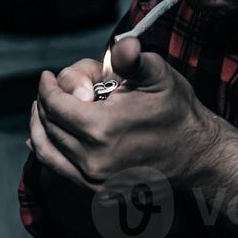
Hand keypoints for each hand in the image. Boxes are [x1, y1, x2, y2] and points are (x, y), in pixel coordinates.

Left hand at [29, 37, 218, 187]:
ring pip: (48, 150)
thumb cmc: (176, 110)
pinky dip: (48, 151)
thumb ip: (132, 59)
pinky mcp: (97, 192)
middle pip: (49, 125)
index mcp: (102, 128)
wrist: (197, 154)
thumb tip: (122, 45)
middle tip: (50, 89)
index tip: (47, 76)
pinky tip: (46, 137)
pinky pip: (60, 170)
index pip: (56, 104)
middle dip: (45, 103)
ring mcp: (94, 180)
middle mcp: (93, 159)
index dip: (47, 87)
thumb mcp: (157, 75)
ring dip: (40, 127)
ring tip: (42, 109)